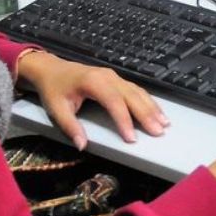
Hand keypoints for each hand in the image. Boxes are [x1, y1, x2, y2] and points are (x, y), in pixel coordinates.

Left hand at [17, 51, 169, 147]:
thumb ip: (70, 127)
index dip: (124, 120)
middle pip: (132, 96)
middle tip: (159, 132)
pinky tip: (156, 111)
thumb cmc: (54, 89)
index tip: (132, 138)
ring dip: (151, 107)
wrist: (51, 69)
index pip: (114, 102)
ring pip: (137, 91)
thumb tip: (82, 145)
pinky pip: (136, 89)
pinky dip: (148, 101)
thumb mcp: (56, 108)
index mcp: (94, 82)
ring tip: (164, 123)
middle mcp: (108, 77)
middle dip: (146, 114)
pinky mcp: (117, 79)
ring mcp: (114, 76)